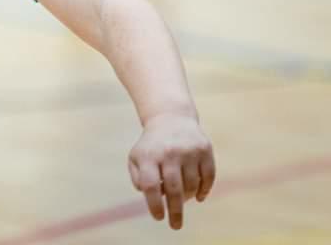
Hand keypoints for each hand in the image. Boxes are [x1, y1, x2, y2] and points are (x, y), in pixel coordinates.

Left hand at [128, 113, 215, 229]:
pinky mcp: (205, 149)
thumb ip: (139, 178)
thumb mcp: (137, 157)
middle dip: (175, 211)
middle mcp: (168, 152)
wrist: (171, 119)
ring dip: (188, 197)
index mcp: (148, 155)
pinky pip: (208, 177)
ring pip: (192, 185)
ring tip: (182, 199)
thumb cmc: (151, 146)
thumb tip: (151, 195)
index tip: (159, 217)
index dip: (154, 204)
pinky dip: (204, 190)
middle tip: (176, 226)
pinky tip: (198, 197)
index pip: (149, 185)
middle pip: (173, 189)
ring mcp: (188, 150)